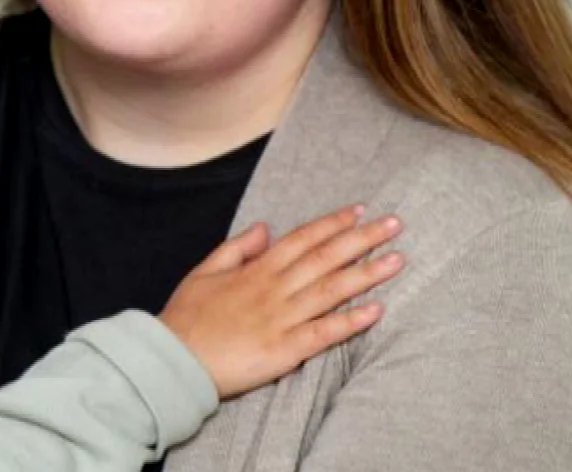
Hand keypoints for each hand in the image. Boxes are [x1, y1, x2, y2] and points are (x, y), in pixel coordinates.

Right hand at [159, 205, 403, 398]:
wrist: (174, 360)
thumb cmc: (187, 317)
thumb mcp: (205, 271)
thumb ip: (237, 247)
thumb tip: (264, 227)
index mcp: (256, 269)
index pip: (302, 239)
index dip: (332, 223)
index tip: (359, 211)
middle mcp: (274, 289)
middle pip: (325, 258)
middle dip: (362, 239)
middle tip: (394, 224)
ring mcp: (281, 318)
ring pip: (330, 290)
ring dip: (366, 273)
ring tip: (397, 260)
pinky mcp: (284, 350)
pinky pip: (323, 333)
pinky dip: (350, 321)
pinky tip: (376, 311)